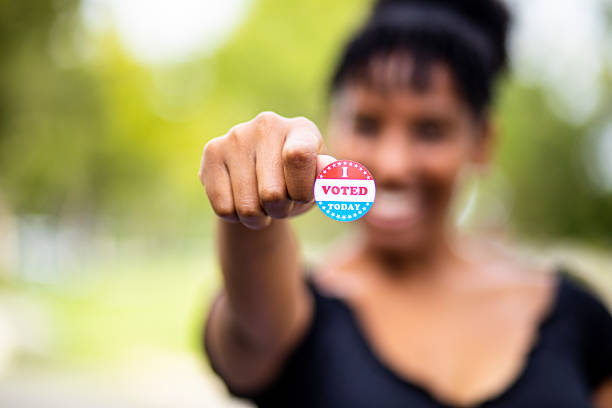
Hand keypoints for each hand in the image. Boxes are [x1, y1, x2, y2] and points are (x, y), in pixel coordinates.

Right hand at [199, 112, 334, 229]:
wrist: (260, 181)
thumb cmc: (297, 183)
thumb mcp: (317, 187)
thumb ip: (329, 181)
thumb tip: (327, 168)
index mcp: (301, 130)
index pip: (298, 158)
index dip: (301, 190)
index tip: (301, 196)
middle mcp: (267, 124)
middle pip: (272, 194)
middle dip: (280, 211)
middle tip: (280, 203)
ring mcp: (236, 136)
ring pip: (246, 206)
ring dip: (257, 217)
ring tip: (261, 203)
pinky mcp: (212, 151)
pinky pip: (223, 208)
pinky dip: (234, 217)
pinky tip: (240, 199)